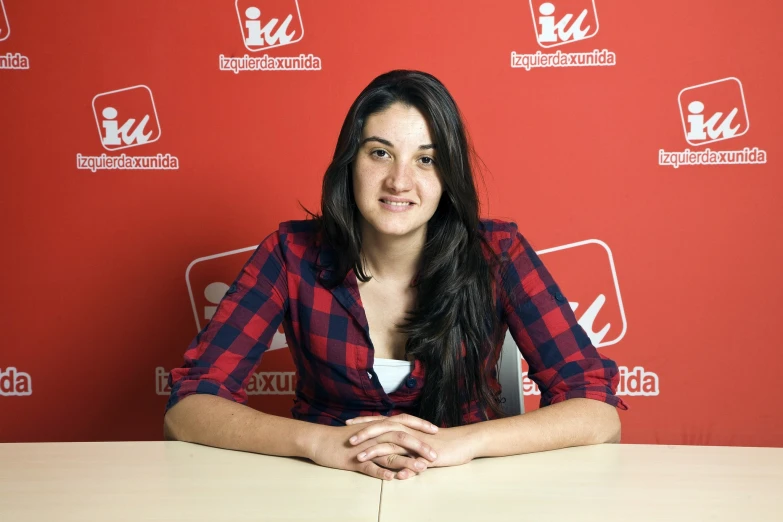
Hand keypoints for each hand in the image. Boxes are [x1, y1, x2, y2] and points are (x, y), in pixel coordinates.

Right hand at [307, 421, 437, 480]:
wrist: (320, 439)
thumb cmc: (345, 438)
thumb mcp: (367, 433)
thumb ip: (383, 433)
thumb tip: (399, 435)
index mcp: (378, 426)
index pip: (404, 422)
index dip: (420, 425)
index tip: (436, 430)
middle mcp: (374, 435)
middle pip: (401, 437)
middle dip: (419, 445)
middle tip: (434, 455)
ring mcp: (365, 448)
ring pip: (388, 453)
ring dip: (405, 461)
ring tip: (420, 468)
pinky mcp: (355, 460)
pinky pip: (369, 467)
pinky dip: (380, 472)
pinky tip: (391, 478)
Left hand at [347, 414, 479, 472]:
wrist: (462, 443)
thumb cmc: (443, 444)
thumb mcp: (420, 446)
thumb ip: (406, 449)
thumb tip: (396, 457)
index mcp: (405, 426)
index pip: (381, 421)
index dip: (364, 421)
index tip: (349, 422)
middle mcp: (407, 430)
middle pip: (380, 427)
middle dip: (362, 431)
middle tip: (346, 436)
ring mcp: (413, 440)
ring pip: (388, 441)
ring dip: (372, 448)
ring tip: (357, 454)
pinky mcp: (420, 452)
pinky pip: (403, 456)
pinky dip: (392, 462)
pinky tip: (382, 469)